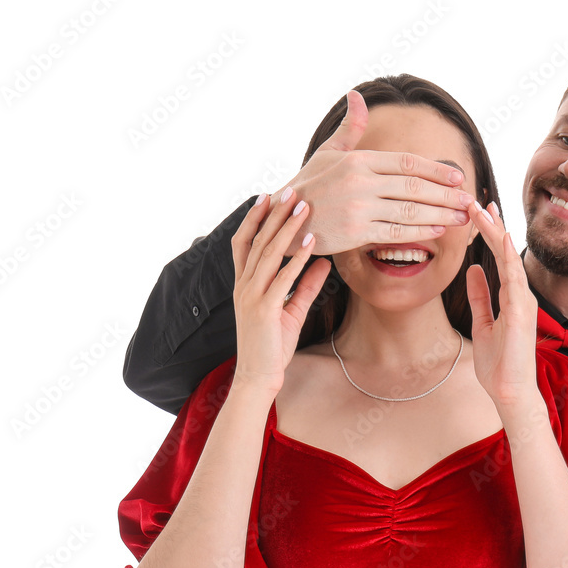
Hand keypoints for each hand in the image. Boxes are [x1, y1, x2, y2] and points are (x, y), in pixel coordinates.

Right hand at [230, 190, 331, 396]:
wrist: (259, 377)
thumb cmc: (273, 346)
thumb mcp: (292, 311)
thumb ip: (305, 285)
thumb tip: (323, 263)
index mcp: (245, 284)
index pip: (245, 243)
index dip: (254, 218)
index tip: (267, 196)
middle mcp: (244, 286)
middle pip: (257, 241)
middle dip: (274, 214)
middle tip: (290, 190)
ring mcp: (252, 296)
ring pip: (269, 254)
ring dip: (287, 228)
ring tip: (304, 207)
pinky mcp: (264, 310)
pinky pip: (283, 278)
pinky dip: (297, 259)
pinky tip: (311, 243)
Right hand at [270, 90, 473, 255]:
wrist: (283, 218)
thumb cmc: (310, 183)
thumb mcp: (328, 151)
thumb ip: (351, 127)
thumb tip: (356, 96)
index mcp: (359, 159)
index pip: (407, 162)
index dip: (436, 170)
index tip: (458, 176)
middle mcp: (361, 182)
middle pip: (414, 186)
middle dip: (446, 194)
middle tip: (469, 199)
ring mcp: (359, 208)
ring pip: (410, 211)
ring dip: (440, 214)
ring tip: (461, 217)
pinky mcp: (356, 232)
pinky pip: (396, 232)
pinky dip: (421, 231)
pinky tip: (438, 230)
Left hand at [465, 202, 540, 410]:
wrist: (509, 392)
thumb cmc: (499, 364)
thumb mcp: (483, 323)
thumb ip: (480, 296)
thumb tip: (474, 269)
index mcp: (511, 297)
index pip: (499, 256)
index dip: (488, 233)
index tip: (476, 211)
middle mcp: (520, 295)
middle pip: (505, 252)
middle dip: (491, 224)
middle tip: (475, 199)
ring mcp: (524, 303)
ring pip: (510, 260)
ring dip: (497, 234)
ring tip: (483, 209)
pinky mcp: (522, 313)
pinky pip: (516, 280)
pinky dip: (509, 258)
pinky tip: (501, 239)